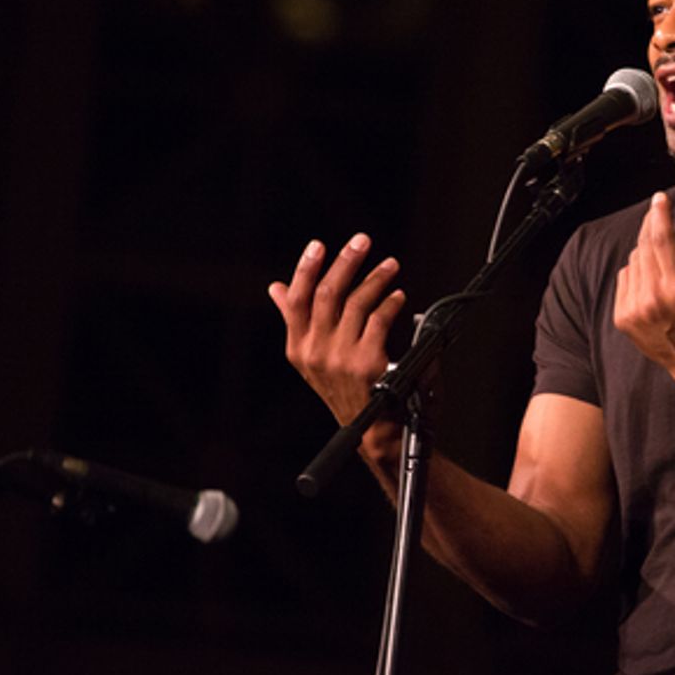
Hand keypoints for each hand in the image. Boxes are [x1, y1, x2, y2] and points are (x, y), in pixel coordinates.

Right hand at [268, 233, 406, 426]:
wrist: (374, 433)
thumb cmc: (350, 391)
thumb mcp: (315, 358)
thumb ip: (298, 321)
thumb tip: (276, 289)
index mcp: (298, 348)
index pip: (296, 299)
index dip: (306, 268)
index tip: (318, 245)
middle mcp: (315, 352)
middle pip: (327, 293)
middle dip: (346, 262)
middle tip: (361, 241)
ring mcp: (340, 358)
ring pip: (355, 302)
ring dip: (376, 278)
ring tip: (390, 265)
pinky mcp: (367, 362)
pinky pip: (379, 320)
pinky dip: (391, 303)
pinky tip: (398, 295)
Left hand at [613, 192, 674, 386]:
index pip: (662, 240)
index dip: (660, 215)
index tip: (659, 198)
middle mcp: (652, 300)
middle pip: (645, 246)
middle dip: (653, 225)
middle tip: (660, 213)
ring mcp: (634, 310)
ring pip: (634, 260)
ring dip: (647, 251)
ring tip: (667, 260)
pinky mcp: (622, 318)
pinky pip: (624, 278)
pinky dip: (637, 272)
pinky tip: (655, 281)